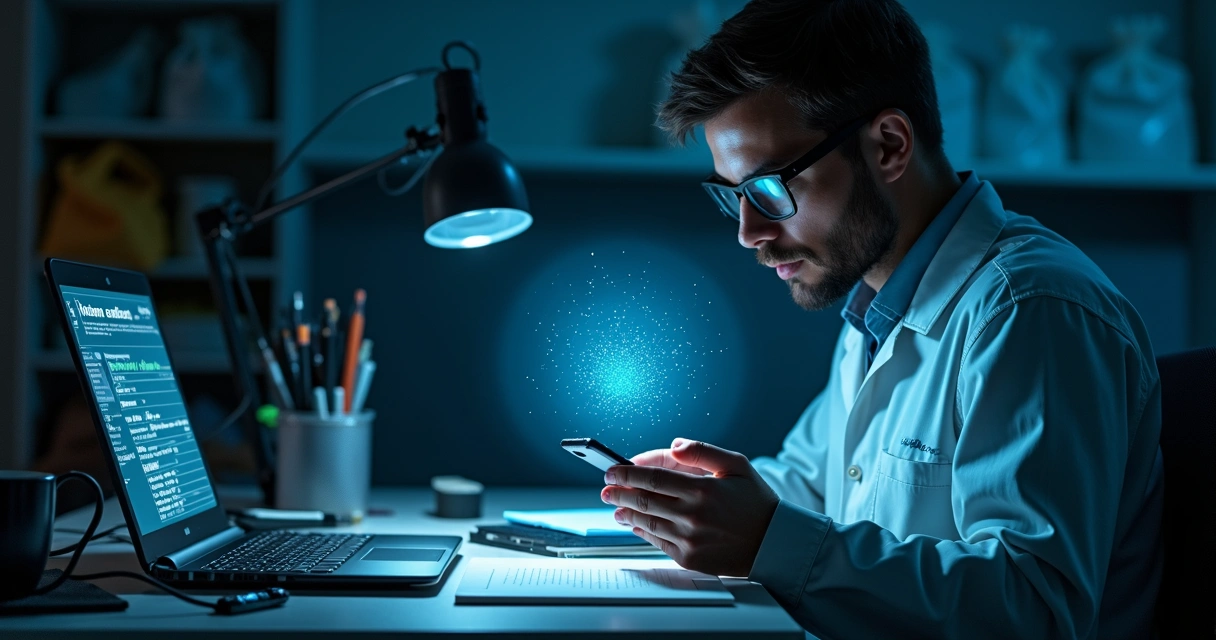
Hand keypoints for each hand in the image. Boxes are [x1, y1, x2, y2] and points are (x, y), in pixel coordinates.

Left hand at [601, 438, 778, 576]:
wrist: (773, 543)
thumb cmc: (756, 502)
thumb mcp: (736, 465)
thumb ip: (703, 451)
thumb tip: (674, 446)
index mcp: (703, 489)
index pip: (653, 478)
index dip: (627, 473)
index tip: (612, 470)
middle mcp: (694, 515)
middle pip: (644, 500)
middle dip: (618, 492)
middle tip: (605, 488)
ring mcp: (690, 539)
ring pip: (646, 522)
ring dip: (625, 512)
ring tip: (615, 507)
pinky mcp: (689, 558)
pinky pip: (657, 542)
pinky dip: (641, 532)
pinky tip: (634, 524)